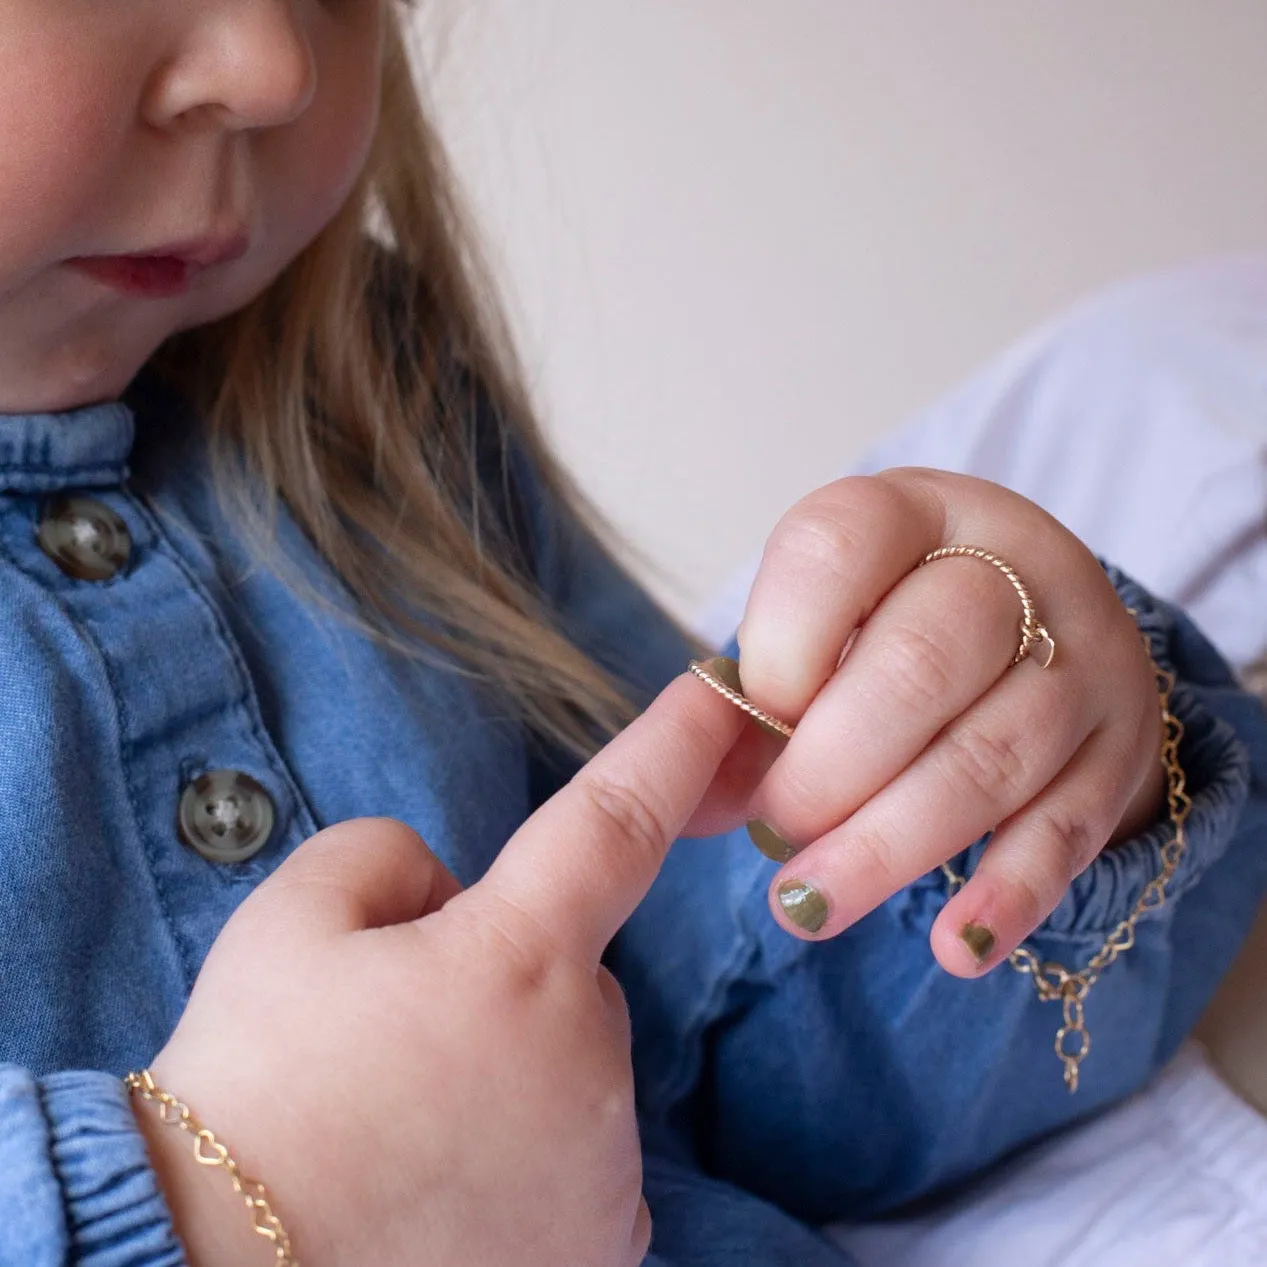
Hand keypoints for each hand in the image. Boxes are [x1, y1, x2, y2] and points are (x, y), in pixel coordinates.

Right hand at [136, 675, 745, 1266]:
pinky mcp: (604, 1244)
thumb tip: (450, 896)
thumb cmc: (253, 1087)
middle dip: (506, 972)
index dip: (679, 743)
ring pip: (574, 1062)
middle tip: (395, 1033)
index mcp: (520, 958)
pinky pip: (584, 1151)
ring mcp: (604, 1160)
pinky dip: (533, 1149)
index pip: (619, 817)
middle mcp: (590, 1056)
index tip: (729, 691)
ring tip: (405, 1120)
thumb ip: (394, 858)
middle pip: (572, 970)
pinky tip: (448, 1182)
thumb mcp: (294, 917)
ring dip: (516, 1065)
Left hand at [687, 468, 1163, 973]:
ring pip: (987, 758)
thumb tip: (688, 799)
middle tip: (773, 828)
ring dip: (887, 847)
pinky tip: (953, 949)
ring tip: (808, 903)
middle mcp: (1016, 566)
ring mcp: (1084, 656)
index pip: (839, 549)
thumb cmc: (890, 620)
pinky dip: (1005, 895)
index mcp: (914, 511)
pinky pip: (1067, 829)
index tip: (754, 719)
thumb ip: (755, 694)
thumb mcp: (821, 617)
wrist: (1033, 619)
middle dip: (827, 768)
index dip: (781, 646)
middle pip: (918, 667)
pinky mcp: (1118, 749)